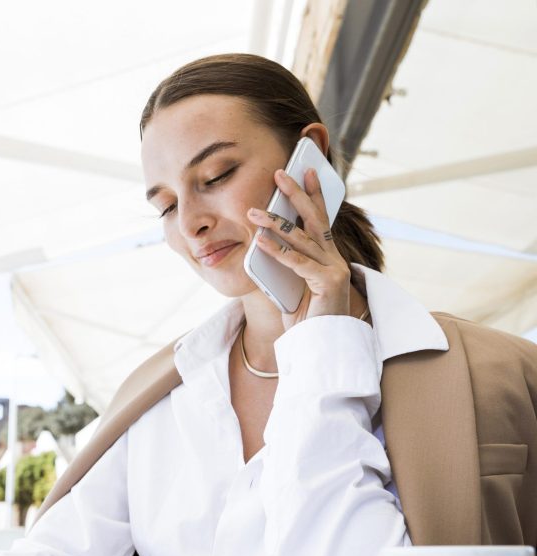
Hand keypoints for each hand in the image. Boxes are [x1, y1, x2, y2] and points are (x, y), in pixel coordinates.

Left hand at [247, 168, 350, 329]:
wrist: (319, 349)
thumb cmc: (306, 322)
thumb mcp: (291, 289)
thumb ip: (284, 269)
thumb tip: (262, 247)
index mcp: (328, 259)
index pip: (321, 221)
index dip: (314, 195)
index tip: (306, 172)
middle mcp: (335, 261)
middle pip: (315, 219)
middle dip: (297, 194)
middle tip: (280, 173)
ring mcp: (334, 271)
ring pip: (301, 239)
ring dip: (275, 222)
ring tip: (254, 211)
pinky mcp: (329, 284)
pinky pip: (297, 263)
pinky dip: (276, 251)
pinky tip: (259, 241)